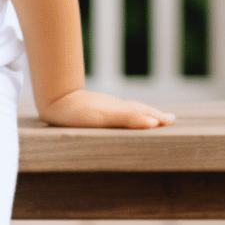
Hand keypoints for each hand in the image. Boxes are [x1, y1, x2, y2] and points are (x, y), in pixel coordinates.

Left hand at [38, 89, 175, 128]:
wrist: (53, 101)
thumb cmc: (77, 114)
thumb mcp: (103, 118)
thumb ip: (128, 119)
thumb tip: (154, 123)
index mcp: (120, 110)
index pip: (144, 113)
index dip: (157, 118)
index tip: (172, 121)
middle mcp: (114, 107)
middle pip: (138, 109)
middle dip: (154, 114)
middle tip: (170, 119)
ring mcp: (104, 107)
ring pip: (127, 109)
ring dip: (141, 113)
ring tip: (151, 117)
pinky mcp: (93, 108)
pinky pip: (115, 111)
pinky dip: (126, 113)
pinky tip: (120, 116)